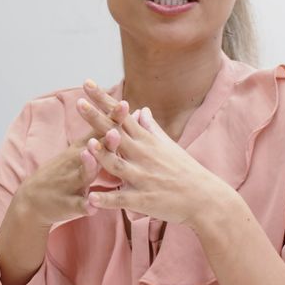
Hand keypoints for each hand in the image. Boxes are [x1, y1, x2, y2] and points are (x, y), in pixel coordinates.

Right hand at [10, 79, 133, 226]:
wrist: (32, 200)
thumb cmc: (62, 172)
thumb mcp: (79, 152)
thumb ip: (98, 139)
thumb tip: (120, 123)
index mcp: (82, 150)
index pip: (99, 131)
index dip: (111, 119)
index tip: (124, 105)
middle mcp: (75, 162)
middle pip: (92, 148)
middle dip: (104, 140)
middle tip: (116, 130)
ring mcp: (70, 182)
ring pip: (82, 174)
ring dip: (88, 166)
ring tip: (93, 158)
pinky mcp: (67, 203)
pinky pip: (78, 205)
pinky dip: (85, 205)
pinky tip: (93, 208)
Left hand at [79, 85, 234, 227]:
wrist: (205, 198)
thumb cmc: (185, 170)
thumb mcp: (168, 145)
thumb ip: (151, 128)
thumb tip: (142, 110)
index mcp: (146, 141)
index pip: (121, 115)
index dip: (104, 100)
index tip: (87, 84)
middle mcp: (143, 155)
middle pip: (116, 134)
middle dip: (97, 119)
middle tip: (79, 103)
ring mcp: (143, 177)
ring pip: (118, 165)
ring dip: (103, 155)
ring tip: (87, 145)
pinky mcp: (143, 200)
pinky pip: (122, 200)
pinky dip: (107, 200)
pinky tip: (91, 198)